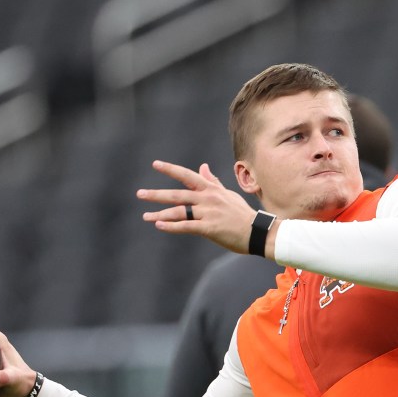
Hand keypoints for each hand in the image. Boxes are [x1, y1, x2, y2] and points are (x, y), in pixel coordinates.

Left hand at [138, 161, 260, 253]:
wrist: (257, 232)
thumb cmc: (241, 214)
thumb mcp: (227, 194)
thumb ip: (212, 181)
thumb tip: (202, 167)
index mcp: (211, 190)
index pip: (187, 175)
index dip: (170, 169)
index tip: (155, 164)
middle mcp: (208, 199)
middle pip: (177, 194)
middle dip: (157, 194)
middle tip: (140, 194)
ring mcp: (208, 213)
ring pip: (179, 211)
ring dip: (160, 214)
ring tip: (146, 216)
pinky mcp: (209, 228)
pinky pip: (186, 226)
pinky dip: (172, 226)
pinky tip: (160, 226)